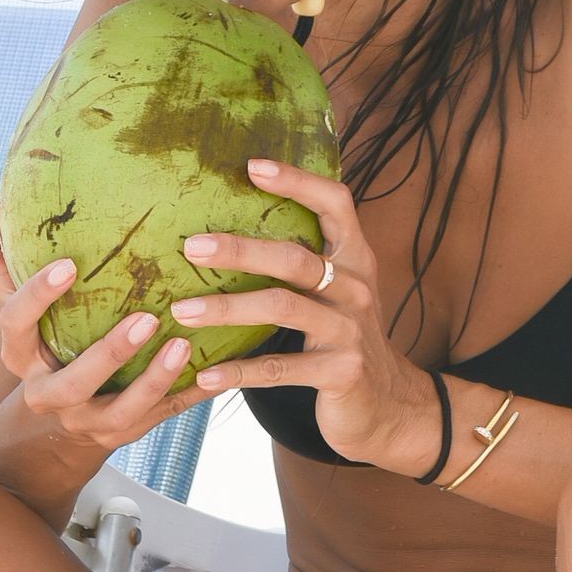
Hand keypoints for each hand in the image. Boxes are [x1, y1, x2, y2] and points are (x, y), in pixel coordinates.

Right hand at [0, 197, 217, 451]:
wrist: (57, 419)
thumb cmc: (43, 338)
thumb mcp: (18, 302)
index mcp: (20, 355)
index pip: (16, 324)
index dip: (38, 296)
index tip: (68, 265)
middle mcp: (49, 393)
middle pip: (75, 382)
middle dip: (110, 353)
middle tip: (147, 317)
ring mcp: (87, 419)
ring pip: (121, 411)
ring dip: (154, 380)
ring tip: (183, 345)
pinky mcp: (122, 431)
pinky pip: (158, 417)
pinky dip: (187, 395)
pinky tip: (215, 373)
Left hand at [169, 159, 437, 472]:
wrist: (389, 405)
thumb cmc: (345, 338)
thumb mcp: (336, 293)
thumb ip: (304, 261)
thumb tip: (231, 229)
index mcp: (355, 259)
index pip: (336, 203)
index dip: (298, 180)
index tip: (252, 166)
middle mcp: (356, 288)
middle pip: (295, 258)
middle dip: (240, 250)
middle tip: (191, 247)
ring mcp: (350, 332)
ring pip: (282, 309)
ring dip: (226, 309)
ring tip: (182, 311)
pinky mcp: (341, 373)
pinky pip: (280, 369)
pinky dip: (239, 372)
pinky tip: (206, 374)